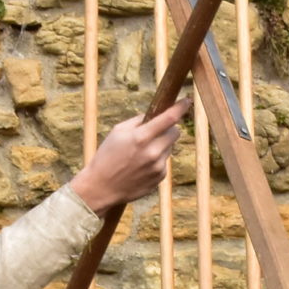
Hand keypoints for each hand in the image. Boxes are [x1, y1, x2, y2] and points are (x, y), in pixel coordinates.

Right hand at [69, 101, 186, 214]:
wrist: (101, 187)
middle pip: (175, 132)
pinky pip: (165, 162)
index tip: (187, 101)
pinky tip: (141, 166)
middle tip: (156, 131)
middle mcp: (153, 152)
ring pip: (170, 147)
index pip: (169, 118)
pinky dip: (157, 160)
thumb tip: (156, 114)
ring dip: (161, 145)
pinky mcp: (160, 178)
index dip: (180, 107)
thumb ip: (138, 121)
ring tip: (141, 153)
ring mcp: (158, 167)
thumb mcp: (118, 132)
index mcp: (141, 137)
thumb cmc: (107, 156)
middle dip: (169, 128)